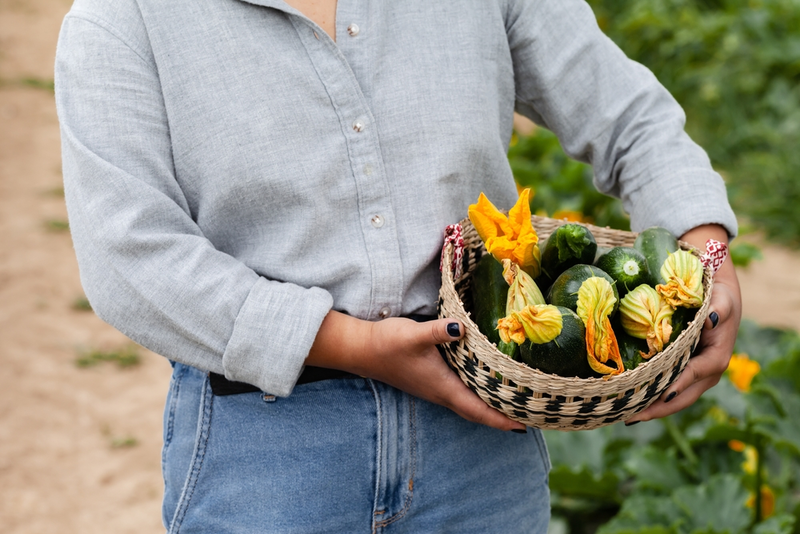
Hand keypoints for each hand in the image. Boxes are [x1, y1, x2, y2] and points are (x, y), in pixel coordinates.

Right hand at [306, 311, 525, 431]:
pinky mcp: (430, 380)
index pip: (478, 410)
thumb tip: (461, 328)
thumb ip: (438, 332)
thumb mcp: (414, 334)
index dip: (502, 419)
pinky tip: (485, 384)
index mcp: (443, 387)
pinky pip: (460, 394)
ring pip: (469, 404)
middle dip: (502, 417)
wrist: (362, 349)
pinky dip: (477, 395)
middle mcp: (441, 393)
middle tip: (529, 416)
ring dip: (491, 407)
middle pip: (477, 412)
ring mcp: (434, 388)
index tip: (525, 425)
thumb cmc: (387, 344)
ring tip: (514, 403)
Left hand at [626, 224, 741, 423]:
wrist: (720, 299)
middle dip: (658, 408)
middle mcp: (708, 373)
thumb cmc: (719, 298)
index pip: (694, 374)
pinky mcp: (685, 373)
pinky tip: (633, 403)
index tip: (660, 395)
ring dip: (652, 409)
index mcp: (717, 358)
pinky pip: (669, 389)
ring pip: (675, 398)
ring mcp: (696, 376)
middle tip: (631, 417)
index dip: (678, 385)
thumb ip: (719, 309)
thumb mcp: (722, 300)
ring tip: (626, 417)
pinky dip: (653, 398)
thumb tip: (711, 318)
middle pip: (683, 397)